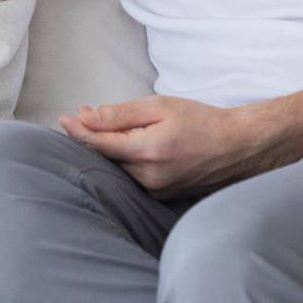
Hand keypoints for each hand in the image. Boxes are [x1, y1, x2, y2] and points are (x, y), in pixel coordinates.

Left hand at [58, 96, 279, 198]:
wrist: (238, 147)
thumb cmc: (202, 121)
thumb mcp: (161, 106)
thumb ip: (122, 113)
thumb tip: (89, 117)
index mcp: (147, 151)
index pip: (99, 144)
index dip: (78, 131)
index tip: (63, 118)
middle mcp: (148, 177)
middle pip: (106, 158)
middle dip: (92, 136)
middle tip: (83, 114)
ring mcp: (156, 190)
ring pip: (119, 169)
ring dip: (109, 149)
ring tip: (106, 126)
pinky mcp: (163, 196)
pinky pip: (134, 177)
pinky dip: (126, 161)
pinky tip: (129, 145)